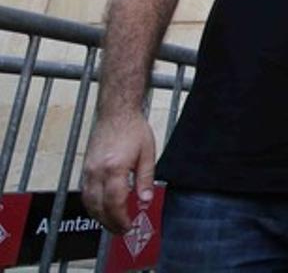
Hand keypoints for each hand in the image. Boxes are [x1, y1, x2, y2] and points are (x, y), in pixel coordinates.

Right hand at [81, 112, 155, 233]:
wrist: (116, 113)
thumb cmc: (133, 129)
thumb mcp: (147, 154)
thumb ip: (146, 179)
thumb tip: (146, 200)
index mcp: (115, 168)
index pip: (115, 202)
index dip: (121, 218)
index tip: (129, 225)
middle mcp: (97, 171)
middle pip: (99, 207)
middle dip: (110, 222)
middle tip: (122, 230)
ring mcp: (88, 170)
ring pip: (89, 202)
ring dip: (100, 217)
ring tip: (113, 224)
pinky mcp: (85, 168)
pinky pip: (85, 193)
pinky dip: (93, 205)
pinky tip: (103, 209)